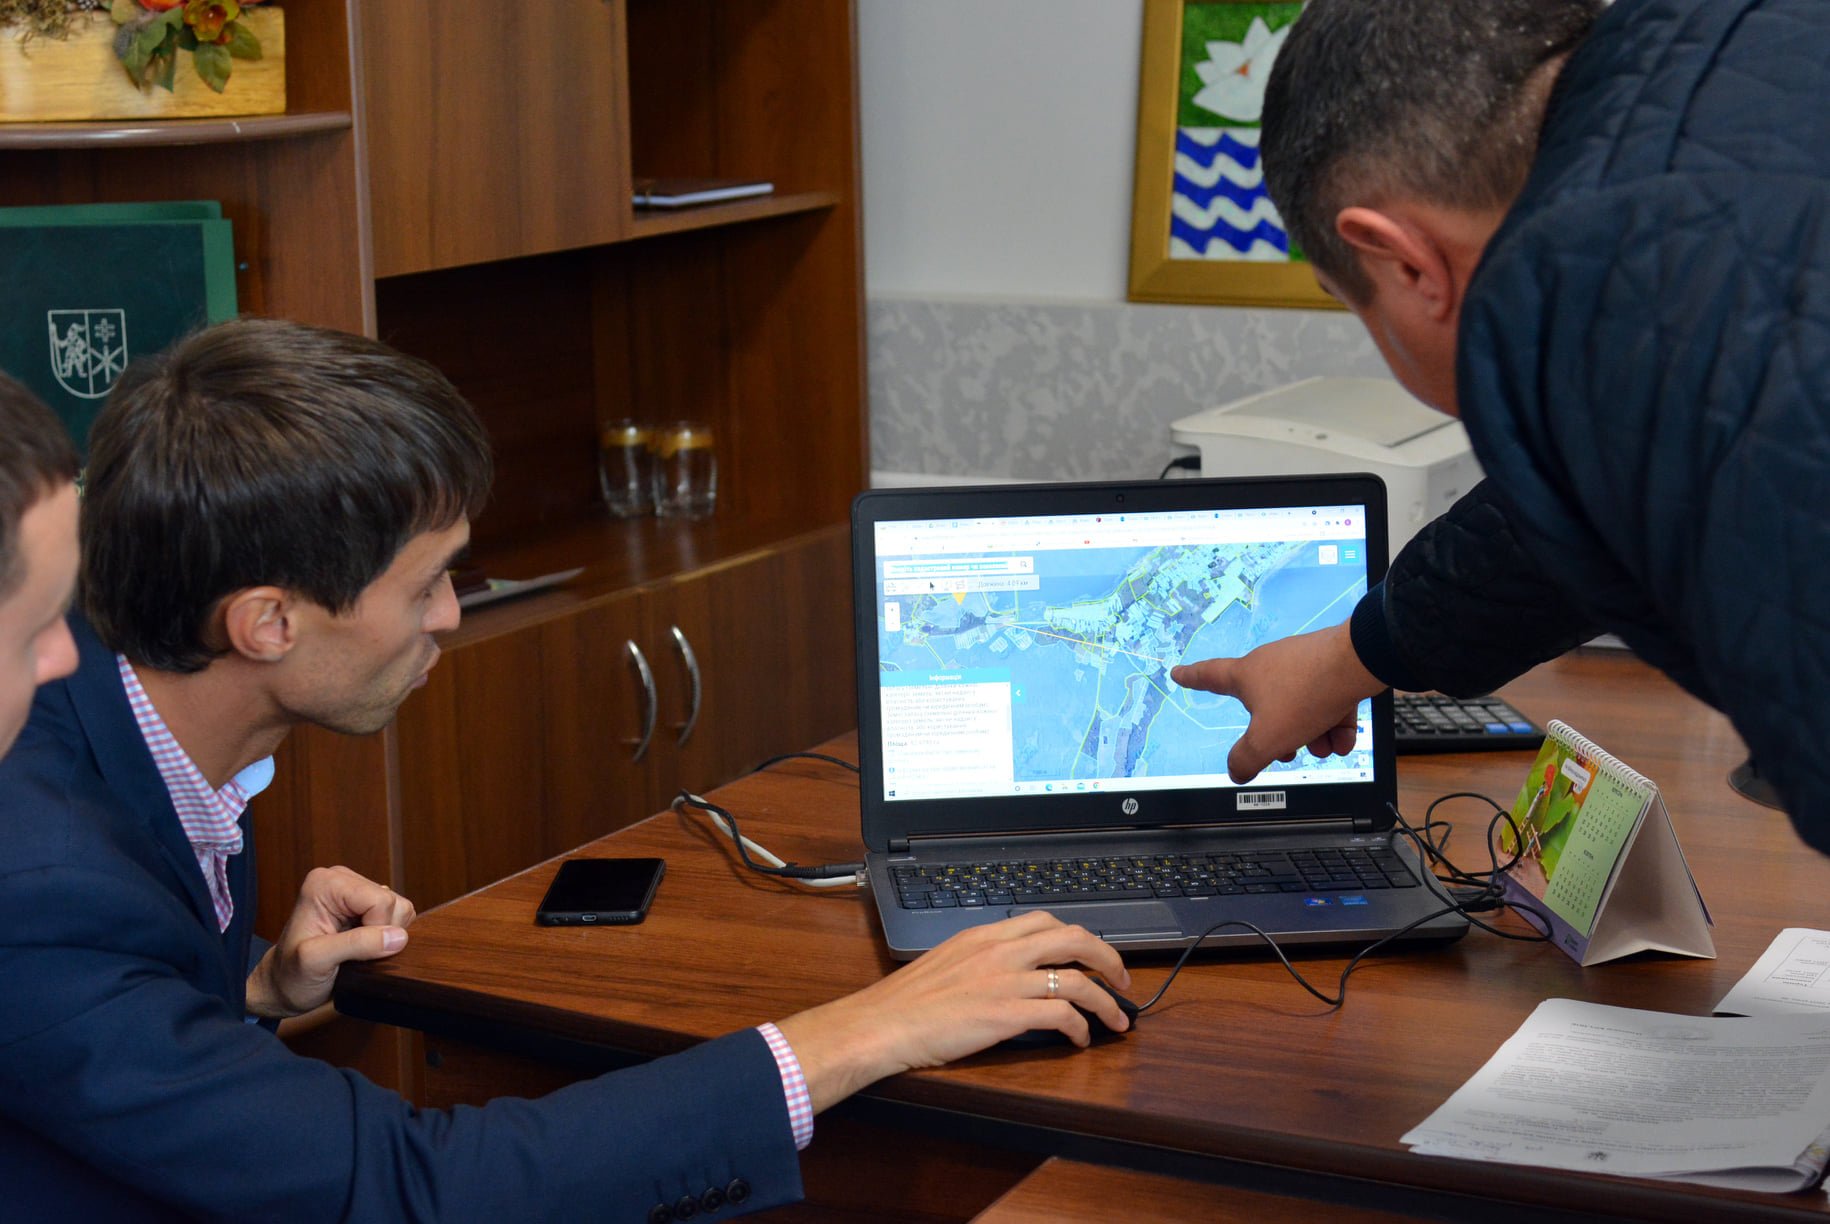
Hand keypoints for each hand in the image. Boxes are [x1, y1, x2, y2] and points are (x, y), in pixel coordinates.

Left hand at [245, 866, 415, 1018]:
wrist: (284, 985)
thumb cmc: (291, 975)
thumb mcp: (316, 962)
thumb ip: (356, 945)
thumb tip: (399, 936)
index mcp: (326, 883)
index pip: (380, 901)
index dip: (376, 930)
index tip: (351, 950)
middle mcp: (342, 879)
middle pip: (393, 902)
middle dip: (381, 933)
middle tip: (353, 952)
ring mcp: (355, 890)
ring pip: (399, 908)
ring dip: (385, 936)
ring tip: (355, 950)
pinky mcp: (365, 903)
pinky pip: (397, 915)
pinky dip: (386, 935)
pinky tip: (362, 945)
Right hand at [773, 911, 1129, 1110]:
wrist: (882, 1024)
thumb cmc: (905, 1002)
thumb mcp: (946, 963)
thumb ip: (980, 959)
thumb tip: (1007, 971)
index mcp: (984, 936)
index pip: (1045, 922)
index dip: (1078, 937)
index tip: (1091, 954)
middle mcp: (999, 951)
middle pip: (1074, 938)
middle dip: (1108, 958)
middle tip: (1123, 979)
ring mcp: (1005, 981)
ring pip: (1077, 980)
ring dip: (1106, 1002)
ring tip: (1117, 1020)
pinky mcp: (1006, 1013)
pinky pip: (1061, 1015)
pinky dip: (1080, 1028)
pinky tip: (1079, 1041)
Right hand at [1170, 621, 1383, 782]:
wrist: (1358, 663)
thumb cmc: (1305, 695)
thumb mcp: (1268, 738)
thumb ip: (1247, 758)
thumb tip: (1235, 771)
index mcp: (1247, 676)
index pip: (1209, 676)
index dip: (1192, 678)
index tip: (1178, 673)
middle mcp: (1272, 665)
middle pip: (1266, 707)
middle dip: (1279, 734)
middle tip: (1288, 750)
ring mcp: (1304, 665)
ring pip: (1300, 709)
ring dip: (1312, 734)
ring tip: (1325, 745)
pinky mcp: (1332, 669)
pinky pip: (1327, 702)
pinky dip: (1333, 723)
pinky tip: (1343, 738)